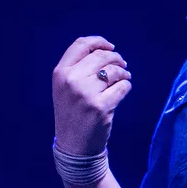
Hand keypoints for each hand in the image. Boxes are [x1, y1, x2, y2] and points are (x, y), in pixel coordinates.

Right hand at [52, 35, 132, 155]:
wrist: (73, 146)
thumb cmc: (72, 113)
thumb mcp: (65, 88)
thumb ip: (78, 67)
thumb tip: (105, 49)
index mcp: (60, 73)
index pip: (81, 44)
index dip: (99, 42)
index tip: (110, 47)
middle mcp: (71, 81)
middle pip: (101, 56)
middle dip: (116, 58)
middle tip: (122, 65)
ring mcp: (85, 94)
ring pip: (114, 71)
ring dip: (123, 73)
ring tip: (124, 78)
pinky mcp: (101, 107)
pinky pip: (123, 87)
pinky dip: (126, 86)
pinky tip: (122, 91)